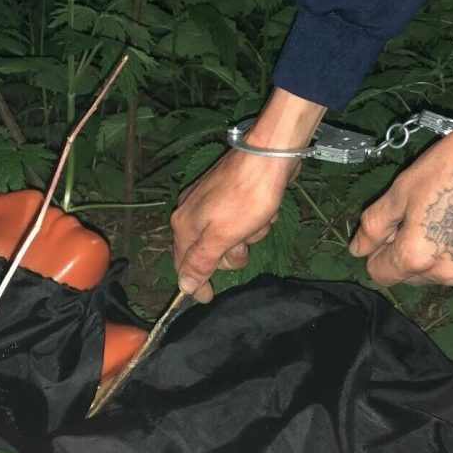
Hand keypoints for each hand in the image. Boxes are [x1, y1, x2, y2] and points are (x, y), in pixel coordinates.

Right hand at [171, 88, 325, 302]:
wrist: (270, 154)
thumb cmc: (246, 199)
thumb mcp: (222, 236)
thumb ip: (200, 262)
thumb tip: (183, 286)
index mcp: (184, 224)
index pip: (183, 264)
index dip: (197, 283)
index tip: (209, 298)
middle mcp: (192, 212)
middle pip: (210, 252)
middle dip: (232, 251)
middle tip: (243, 241)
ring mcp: (212, 201)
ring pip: (231, 236)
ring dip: (249, 235)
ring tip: (258, 220)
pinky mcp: (232, 193)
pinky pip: (242, 220)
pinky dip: (254, 219)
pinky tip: (264, 209)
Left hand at [349, 104, 452, 286]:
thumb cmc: (450, 166)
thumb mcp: (400, 191)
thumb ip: (374, 226)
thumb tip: (357, 250)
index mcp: (416, 257)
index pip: (380, 274)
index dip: (376, 252)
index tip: (388, 229)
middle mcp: (448, 273)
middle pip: (411, 277)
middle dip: (405, 254)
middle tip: (416, 217)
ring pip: (441, 273)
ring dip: (435, 255)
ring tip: (445, 216)